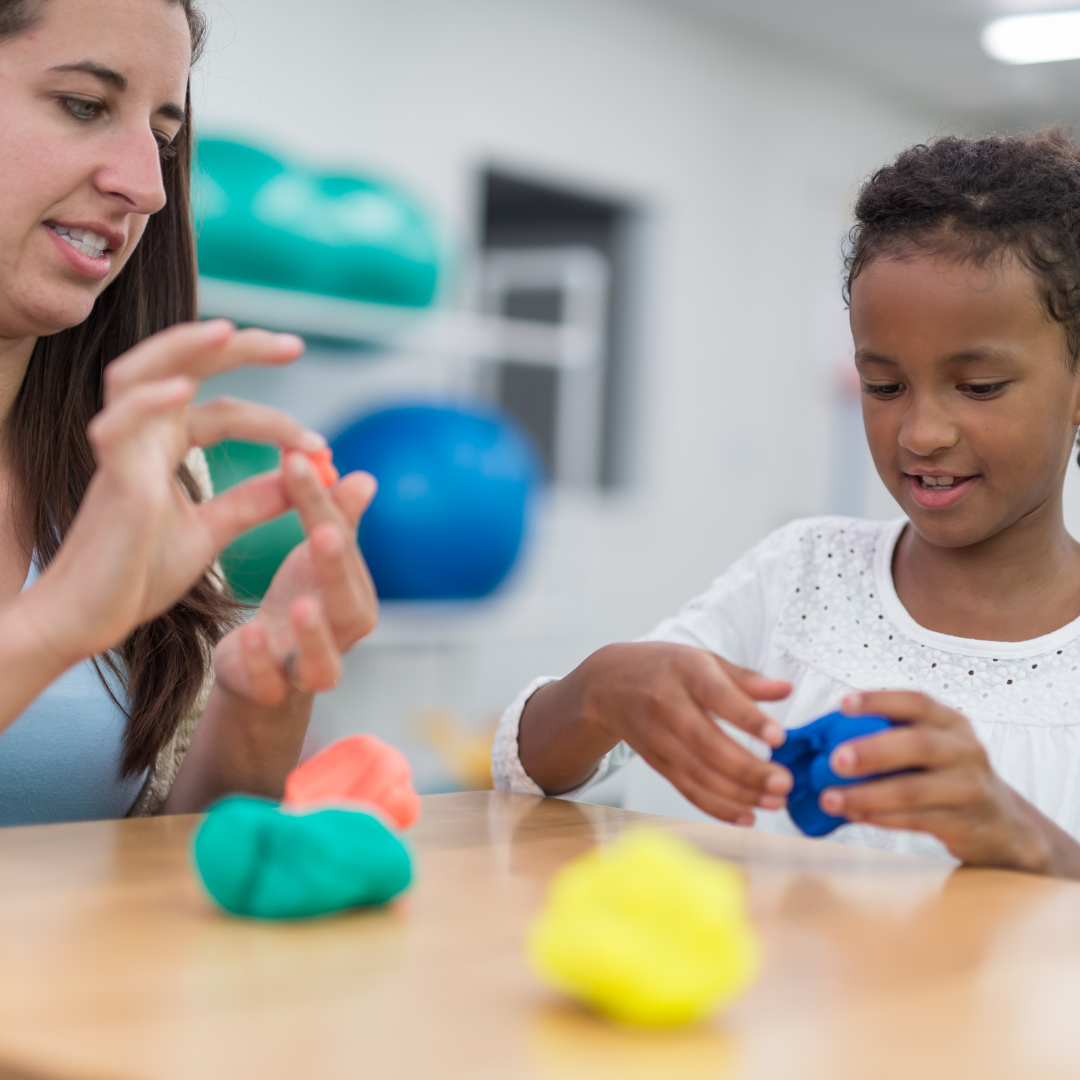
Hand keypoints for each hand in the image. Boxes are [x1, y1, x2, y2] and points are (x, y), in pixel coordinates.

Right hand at [22, 319, 320, 664]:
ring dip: (182, 349)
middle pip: (181, 366)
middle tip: (294, 344)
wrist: (89, 620)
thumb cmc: (137, 575)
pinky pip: (117, 427)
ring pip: (138, 375)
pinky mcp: (109, 481)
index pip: (224, 411)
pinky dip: (148, 403)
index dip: (276, 423)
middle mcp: (140, 438)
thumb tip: (301, 476)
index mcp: (164, 448)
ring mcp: (120, 454)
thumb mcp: (211, 532)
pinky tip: (182, 391)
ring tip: (229, 333)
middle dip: (236, 348)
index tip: (322, 446)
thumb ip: (251, 502)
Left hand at [212, 452, 378, 705]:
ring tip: (300, 605)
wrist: (265, 669)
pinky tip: (248, 633)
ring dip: (313, 633)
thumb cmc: (298, 603)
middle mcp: (343, 634)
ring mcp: (311, 668)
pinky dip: (262, 662)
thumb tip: (364, 478)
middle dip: (337, 568)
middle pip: (349, 604)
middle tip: (323, 531)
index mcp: (356, 595)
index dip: (322, 504)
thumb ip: (335, 519)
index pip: (341, 544)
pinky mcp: (273, 691)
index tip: (297, 461)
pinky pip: (272, 684)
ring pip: (324, 661)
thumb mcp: (313, 560)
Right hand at [571, 642, 792, 823]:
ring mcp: (658, 738)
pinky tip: (746, 815)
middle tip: (783, 783)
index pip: (717, 696)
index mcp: (685, 671)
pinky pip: (686, 789)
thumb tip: (786, 689)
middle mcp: (667, 705)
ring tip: (774, 801)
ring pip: (697, 773)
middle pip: (706, 743)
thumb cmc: (664, 668)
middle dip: (746, 769)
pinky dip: (716, 807)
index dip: (747, 719)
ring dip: (737, 793)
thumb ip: (745, 678)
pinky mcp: (656, 762)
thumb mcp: (703, 660)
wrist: (607, 684)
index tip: (779, 737)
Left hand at [822, 690, 1069, 872]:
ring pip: (914, 790)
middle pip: (919, 745)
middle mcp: (965, 749)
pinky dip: (881, 817)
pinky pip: (917, 820)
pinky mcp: (965, 822)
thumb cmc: (946, 775)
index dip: (879, 700)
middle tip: (834, 760)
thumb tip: (822, 737)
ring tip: (829, 798)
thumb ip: (892, 736)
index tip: (842, 704)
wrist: (1003, 824)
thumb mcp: (932, 747)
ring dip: (867, 795)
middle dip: (873, 751)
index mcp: (951, 722)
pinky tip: (853, 814)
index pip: (917, 702)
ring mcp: (969, 787)